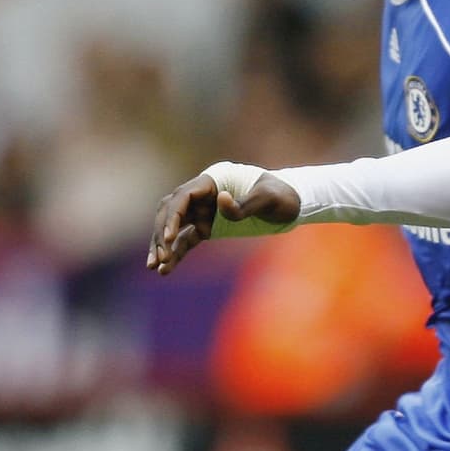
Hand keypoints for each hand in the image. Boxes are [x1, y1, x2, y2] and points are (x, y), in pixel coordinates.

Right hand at [146, 171, 299, 274]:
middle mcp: (203, 194)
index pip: (183, 197)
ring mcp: (204, 210)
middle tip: (159, 257)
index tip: (168, 237)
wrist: (294, 203)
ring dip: (163, 246)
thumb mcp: (269, 198)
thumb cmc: (283, 195)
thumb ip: (245, 203)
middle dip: (161, 234)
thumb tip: (222, 200)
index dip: (172, 216)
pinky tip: (166, 270)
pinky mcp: (209, 227)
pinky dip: (177, 253)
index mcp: (213, 180)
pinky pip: (187, 240)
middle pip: (171, 212)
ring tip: (155, 267)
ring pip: (174, 227)